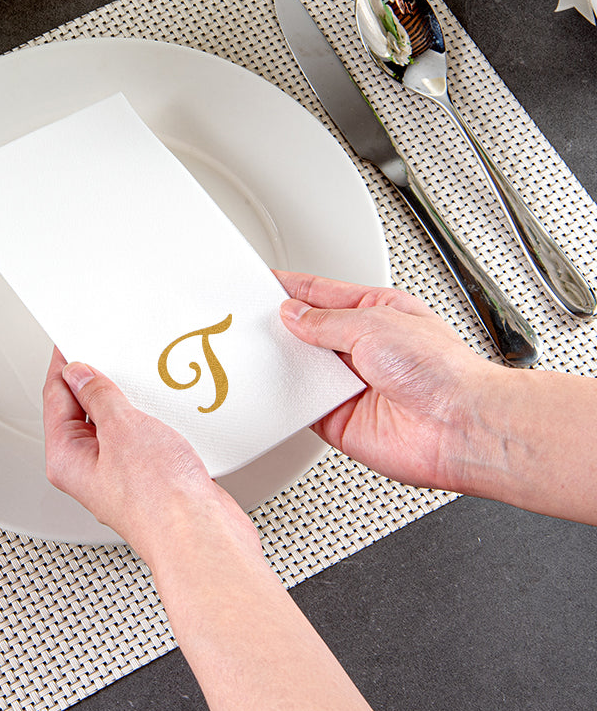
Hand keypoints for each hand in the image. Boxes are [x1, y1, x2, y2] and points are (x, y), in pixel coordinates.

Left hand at [42, 348, 255, 560]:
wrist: (201, 537)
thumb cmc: (159, 501)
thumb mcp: (121, 428)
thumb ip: (99, 395)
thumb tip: (80, 373)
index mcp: (66, 457)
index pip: (55, 396)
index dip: (64, 363)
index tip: (73, 338)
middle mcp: (88, 468)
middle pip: (81, 409)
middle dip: (95, 379)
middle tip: (107, 348)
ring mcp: (118, 473)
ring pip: (113, 422)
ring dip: (125, 398)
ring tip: (137, 373)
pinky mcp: (148, 476)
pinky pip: (139, 435)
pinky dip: (148, 416)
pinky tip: (162, 404)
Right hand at [276, 270, 503, 493]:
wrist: (460, 427)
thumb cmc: (443, 371)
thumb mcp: (373, 324)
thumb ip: (325, 321)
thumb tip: (293, 315)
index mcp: (376, 313)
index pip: (322, 294)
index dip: (291, 288)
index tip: (264, 282)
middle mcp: (363, 348)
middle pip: (308, 332)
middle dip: (282, 326)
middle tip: (250, 318)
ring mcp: (350, 384)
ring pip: (302, 368)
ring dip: (284, 361)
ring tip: (258, 349)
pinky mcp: (339, 418)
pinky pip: (302, 405)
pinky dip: (286, 398)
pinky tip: (276, 386)